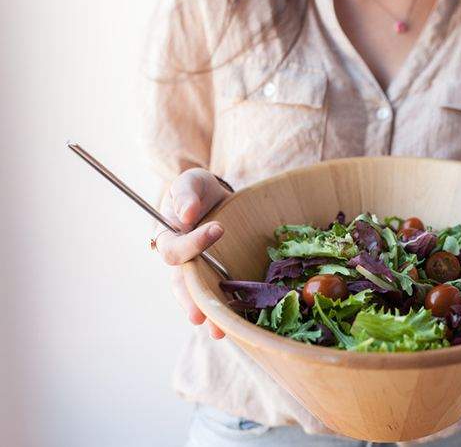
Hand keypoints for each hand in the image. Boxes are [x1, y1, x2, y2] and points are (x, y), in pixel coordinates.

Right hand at [154, 168, 231, 338]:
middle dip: (191, 302)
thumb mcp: (192, 182)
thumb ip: (185, 192)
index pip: (175, 249)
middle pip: (182, 286)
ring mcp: (201, 272)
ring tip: (218, 332)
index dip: (193, 243)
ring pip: (199, 298)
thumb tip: (185, 214)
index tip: (218, 229)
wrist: (220, 199)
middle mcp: (182, 261)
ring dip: (208, 315)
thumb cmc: (200, 191)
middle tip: (200, 317)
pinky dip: (228, 310)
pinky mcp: (220, 277)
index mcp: (169, 238)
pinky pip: (220, 296)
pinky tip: (238, 323)